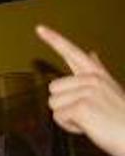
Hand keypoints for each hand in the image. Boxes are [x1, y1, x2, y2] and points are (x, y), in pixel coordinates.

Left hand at [36, 25, 124, 155]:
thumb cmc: (124, 119)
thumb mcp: (112, 89)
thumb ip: (97, 71)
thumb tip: (90, 54)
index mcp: (98, 75)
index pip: (73, 52)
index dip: (54, 39)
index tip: (40, 28)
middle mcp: (91, 80)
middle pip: (53, 88)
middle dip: (65, 105)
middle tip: (89, 114)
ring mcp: (86, 92)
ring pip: (53, 104)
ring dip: (67, 117)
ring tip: (91, 120)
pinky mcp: (81, 107)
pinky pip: (58, 117)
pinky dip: (70, 126)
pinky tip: (89, 127)